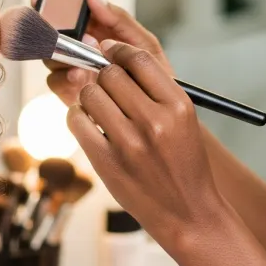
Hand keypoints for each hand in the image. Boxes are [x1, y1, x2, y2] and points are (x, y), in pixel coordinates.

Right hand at [41, 0, 170, 107]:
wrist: (163, 114)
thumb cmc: (157, 77)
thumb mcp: (144, 44)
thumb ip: (120, 20)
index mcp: (99, 34)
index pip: (72, 15)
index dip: (54, 4)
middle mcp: (84, 52)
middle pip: (56, 36)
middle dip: (57, 32)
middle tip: (73, 35)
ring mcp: (77, 72)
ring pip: (52, 58)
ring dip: (62, 55)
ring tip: (82, 59)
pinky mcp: (72, 94)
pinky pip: (55, 81)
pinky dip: (63, 77)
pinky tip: (80, 76)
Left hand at [67, 40, 224, 252]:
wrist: (189, 214)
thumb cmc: (185, 165)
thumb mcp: (184, 121)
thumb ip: (154, 91)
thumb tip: (113, 58)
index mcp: (178, 106)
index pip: (139, 60)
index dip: (118, 50)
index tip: (109, 50)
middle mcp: (154, 121)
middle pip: (110, 74)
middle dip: (103, 74)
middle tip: (104, 84)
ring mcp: (128, 143)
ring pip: (90, 94)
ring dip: (89, 95)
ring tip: (99, 107)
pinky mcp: (106, 162)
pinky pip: (76, 121)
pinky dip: (77, 116)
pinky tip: (88, 122)